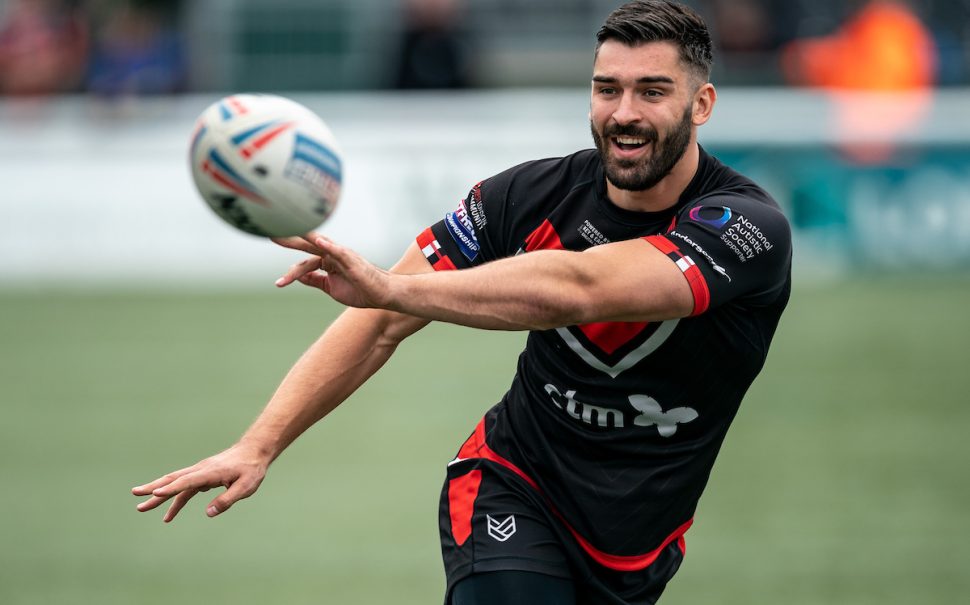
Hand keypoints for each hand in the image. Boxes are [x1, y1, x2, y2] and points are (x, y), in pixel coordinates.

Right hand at [131, 443, 269, 521]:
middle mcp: (201, 470)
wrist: (254, 451)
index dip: (170, 489)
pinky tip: (169, 514)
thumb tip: (208, 513)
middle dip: (154, 488)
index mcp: (210, 472)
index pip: (186, 481)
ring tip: (142, 506)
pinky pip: (185, 489)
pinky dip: (175, 499)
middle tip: (135, 494)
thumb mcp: (245, 487)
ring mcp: (200, 472)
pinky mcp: (202, 477)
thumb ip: (227, 500)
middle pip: (173, 479)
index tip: (154, 494)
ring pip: (175, 483)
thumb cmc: (251, 469)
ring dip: (159, 494)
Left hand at [273, 234, 392, 309]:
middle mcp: (333, 255)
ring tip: (290, 230)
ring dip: (305, 237)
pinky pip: (339, 251)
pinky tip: (319, 240)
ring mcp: (342, 256)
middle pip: (307, 245)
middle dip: (289, 240)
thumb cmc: (360, 290)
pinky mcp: (352, 261)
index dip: (290, 273)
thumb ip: (315, 280)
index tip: (277, 283)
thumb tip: (297, 276)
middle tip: (270, 233)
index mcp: (327, 262)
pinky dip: (329, 246)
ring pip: (320, 244)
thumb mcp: (331, 288)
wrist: (382, 295)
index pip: (304, 263)